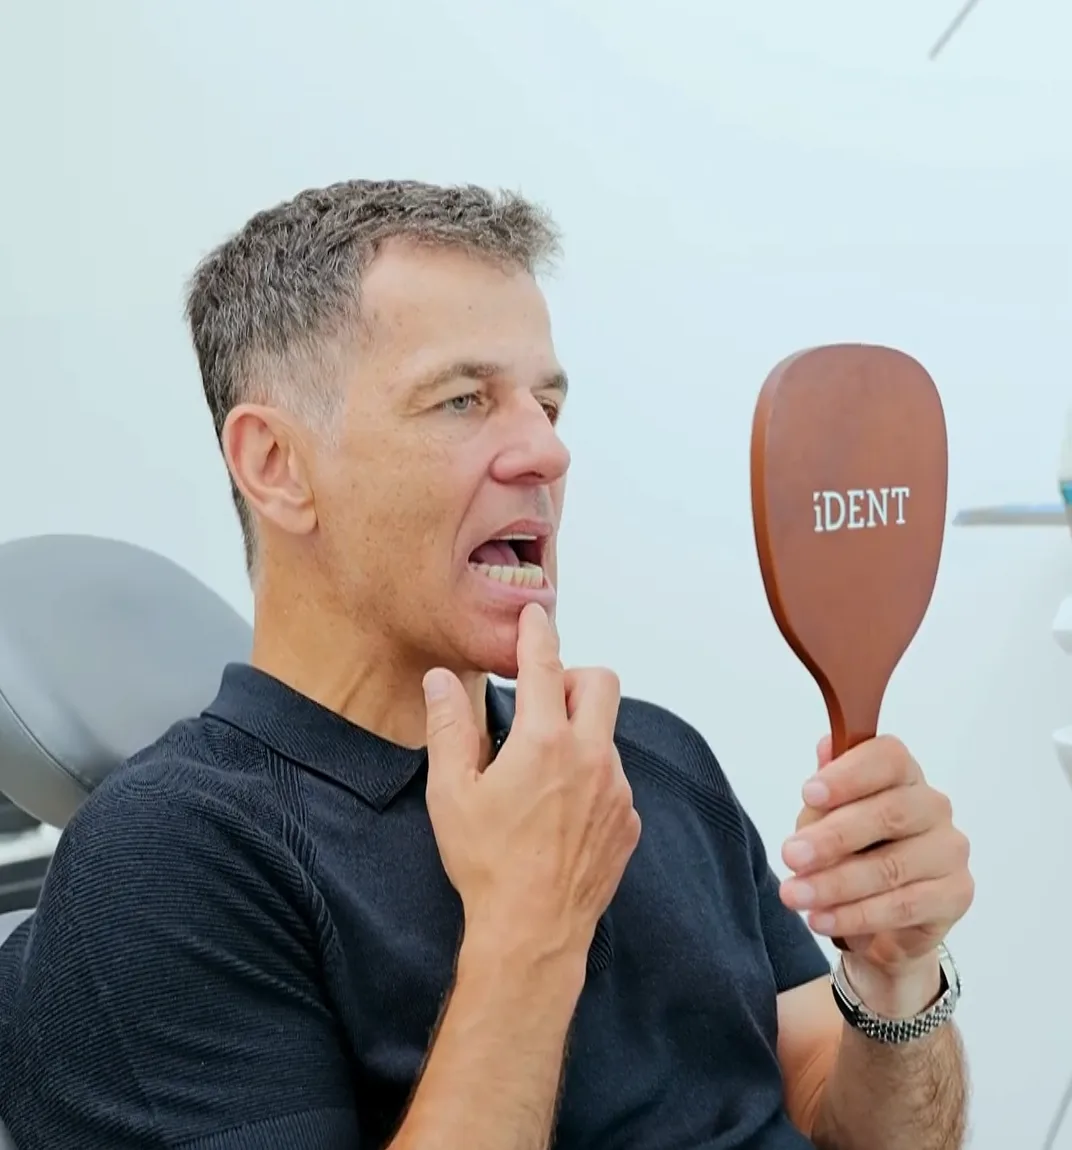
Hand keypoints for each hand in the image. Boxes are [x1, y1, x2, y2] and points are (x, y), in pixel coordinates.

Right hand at [422, 603, 640, 963]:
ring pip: (607, 733)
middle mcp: (591, 756)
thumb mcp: (451, 793)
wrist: (532, 933)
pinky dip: (591, 776)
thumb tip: (442, 681)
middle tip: (540, 705)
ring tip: (540, 775)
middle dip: (573, 678)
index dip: (537, 632)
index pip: (545, 664)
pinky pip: (615, 777)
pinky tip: (560, 810)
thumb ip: (449, 727)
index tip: (534, 615)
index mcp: (545, 742)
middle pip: (601, 681)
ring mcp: (617, 789)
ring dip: (579, 733)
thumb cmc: (486, 865)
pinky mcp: (629, 820)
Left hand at [778, 735, 973, 981]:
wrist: (876, 914)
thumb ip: (826, 791)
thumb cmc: (849, 848)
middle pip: (888, 814)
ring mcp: (949, 850)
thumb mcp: (824, 818)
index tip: (808, 794)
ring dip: (836, 884)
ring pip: (891, 867)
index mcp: (902, 774)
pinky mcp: (955, 894)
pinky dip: (857, 915)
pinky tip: (823, 918)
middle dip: (832, 837)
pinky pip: (904, 906)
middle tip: (790, 856)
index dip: (849, 774)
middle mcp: (932, 806)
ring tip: (795, 896)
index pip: (887, 758)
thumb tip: (825, 747)